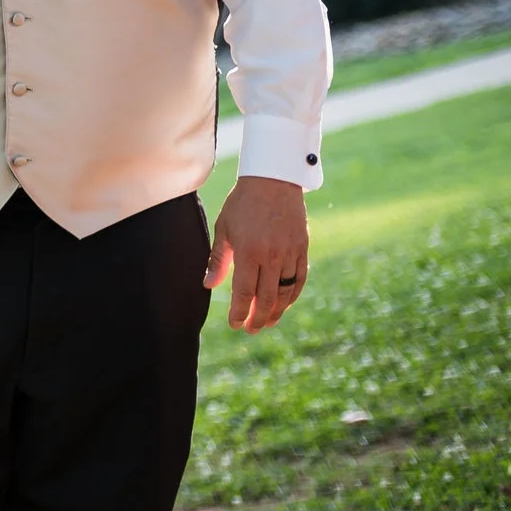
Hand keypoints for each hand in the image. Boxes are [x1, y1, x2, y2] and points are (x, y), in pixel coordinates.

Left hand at [204, 175, 308, 332]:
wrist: (272, 180)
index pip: (244, 292)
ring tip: (267, 322)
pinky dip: (292, 295)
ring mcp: (290, 253)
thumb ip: (218, 260)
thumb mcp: (224, 228)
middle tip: (251, 330)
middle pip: (266, 298)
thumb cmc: (242, 204)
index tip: (234, 324)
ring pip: (285, 292)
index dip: (239, 311)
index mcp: (248, 251)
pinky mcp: (302, 248)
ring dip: (276, 311)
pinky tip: (284, 304)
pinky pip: (299, 278)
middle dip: (258, 318)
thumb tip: (208, 285)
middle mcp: (271, 256)